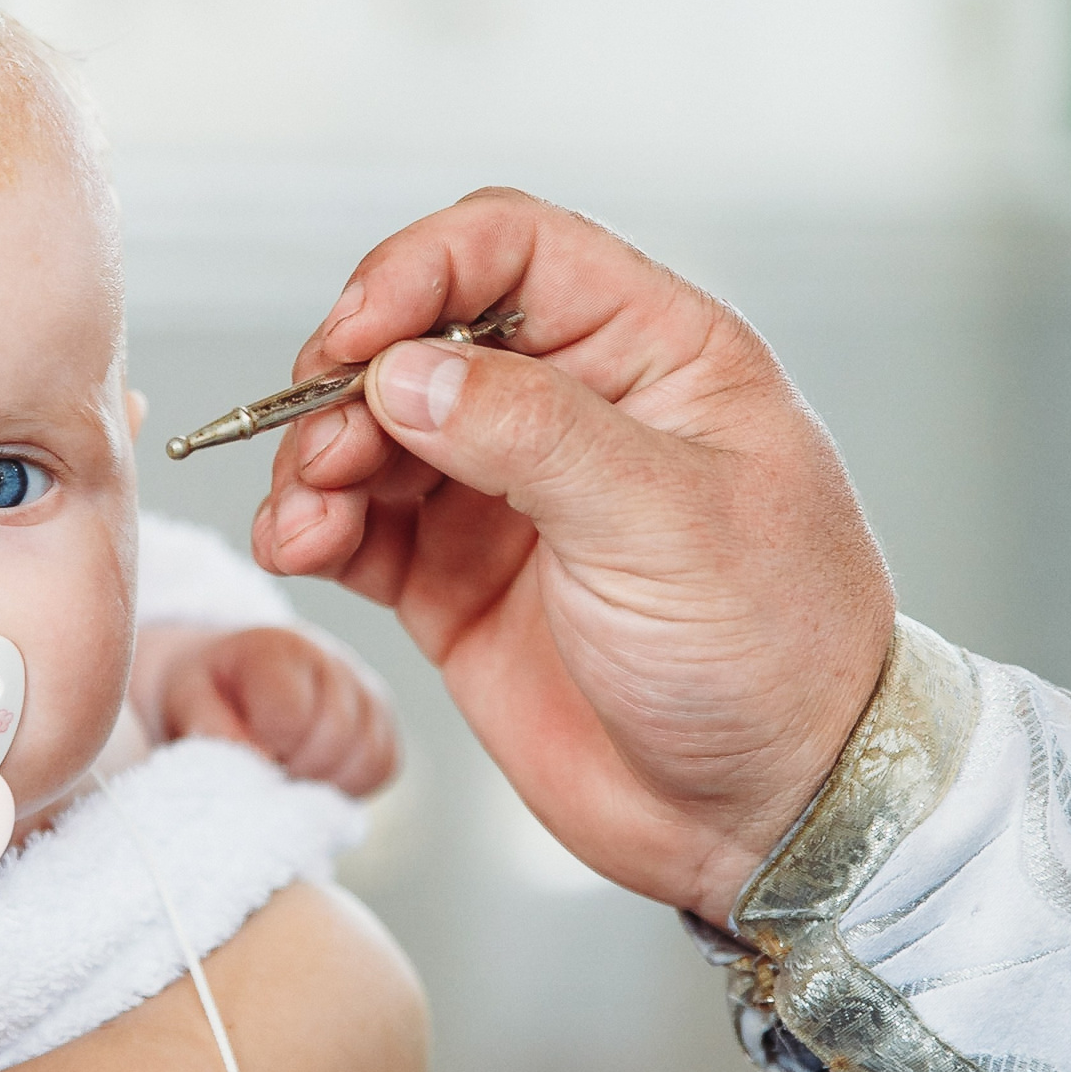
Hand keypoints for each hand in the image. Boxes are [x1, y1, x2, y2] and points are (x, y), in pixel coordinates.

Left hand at [140, 625, 399, 793]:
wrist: (228, 680)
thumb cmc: (205, 690)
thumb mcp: (185, 699)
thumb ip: (211, 725)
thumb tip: (258, 760)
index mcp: (281, 649)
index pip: (291, 717)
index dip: (264, 751)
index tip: (241, 754)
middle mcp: (334, 662)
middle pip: (336, 739)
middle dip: (295, 769)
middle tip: (263, 768)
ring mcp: (365, 690)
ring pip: (370, 757)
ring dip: (324, 781)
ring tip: (285, 770)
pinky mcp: (383, 722)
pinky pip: (385, 767)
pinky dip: (350, 784)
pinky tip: (312, 775)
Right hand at [251, 189, 893, 925]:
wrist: (769, 819)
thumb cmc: (773, 656)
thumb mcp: (667, 525)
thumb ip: (532, 436)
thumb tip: (404, 370)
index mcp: (653, 354)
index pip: (512, 252)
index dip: (420, 273)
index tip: (359, 338)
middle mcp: (571, 408)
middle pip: (419, 336)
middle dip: (351, 379)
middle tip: (322, 445)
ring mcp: (506, 494)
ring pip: (373, 429)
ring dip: (318, 459)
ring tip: (304, 517)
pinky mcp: (455, 578)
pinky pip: (359, 525)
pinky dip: (313, 525)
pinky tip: (298, 546)